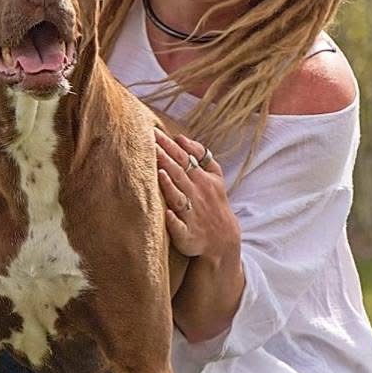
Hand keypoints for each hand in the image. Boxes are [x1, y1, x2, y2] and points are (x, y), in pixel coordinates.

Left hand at [156, 130, 237, 262]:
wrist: (223, 240)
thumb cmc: (213, 203)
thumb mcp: (215, 177)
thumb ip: (201, 156)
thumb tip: (180, 137)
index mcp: (203, 180)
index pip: (184, 158)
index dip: (170, 145)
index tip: (153, 132)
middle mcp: (198, 195)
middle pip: (179, 173)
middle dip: (165, 157)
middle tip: (148, 142)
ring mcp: (193, 216)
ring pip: (179, 197)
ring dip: (169, 185)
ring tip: (158, 172)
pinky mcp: (187, 235)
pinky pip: (179, 227)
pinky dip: (174, 220)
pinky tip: (166, 213)